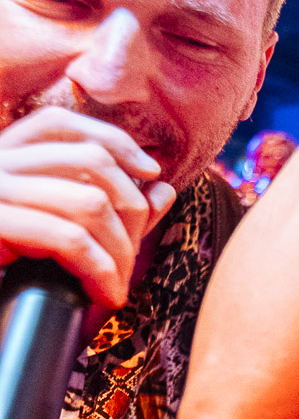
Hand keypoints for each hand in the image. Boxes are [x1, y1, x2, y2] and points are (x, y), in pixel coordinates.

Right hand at [0, 108, 175, 307]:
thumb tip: (163, 190)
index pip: (61, 125)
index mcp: (1, 155)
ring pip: (90, 202)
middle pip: (89, 162)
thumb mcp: (55, 229)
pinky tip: (105, 293)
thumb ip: (107, 206)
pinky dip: (101, 270)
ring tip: (120, 283)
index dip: (113, 142)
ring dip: (121, 249)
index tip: (152, 174)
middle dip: (130, 210)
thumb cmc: (10, 270)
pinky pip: (69, 240)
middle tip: (132, 257)